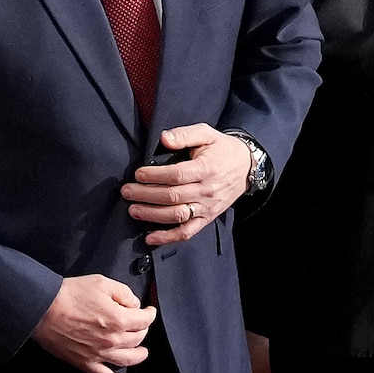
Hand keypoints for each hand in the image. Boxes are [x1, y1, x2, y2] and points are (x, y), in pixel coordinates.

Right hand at [34, 271, 155, 372]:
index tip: (148, 310)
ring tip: (142, 351)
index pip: (144, 320)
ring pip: (129, 360)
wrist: (43, 309)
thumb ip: (123, 293)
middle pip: (138, 338)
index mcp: (118, 319)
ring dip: (139, 355)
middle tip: (140, 324)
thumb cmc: (69, 294)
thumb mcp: (101, 283)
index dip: (149, 313)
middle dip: (143, 329)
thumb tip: (134, 304)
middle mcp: (113, 340)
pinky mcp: (86, 363)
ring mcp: (100, 354)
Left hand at [126, 122, 259, 242]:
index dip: (155, 176)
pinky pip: (187, 232)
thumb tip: (164, 138)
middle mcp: (207, 191)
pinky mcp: (206, 218)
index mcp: (206, 168)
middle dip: (146, 195)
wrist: (246, 167)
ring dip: (152, 215)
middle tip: (127, 191)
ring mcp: (207, 207)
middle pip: (172, 196)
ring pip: (177, 215)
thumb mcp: (206, 134)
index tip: (138, 174)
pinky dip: (168, 237)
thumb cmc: (222, 149)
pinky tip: (150, 238)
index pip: (176, 175)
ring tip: (133, 209)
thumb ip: (184, 134)